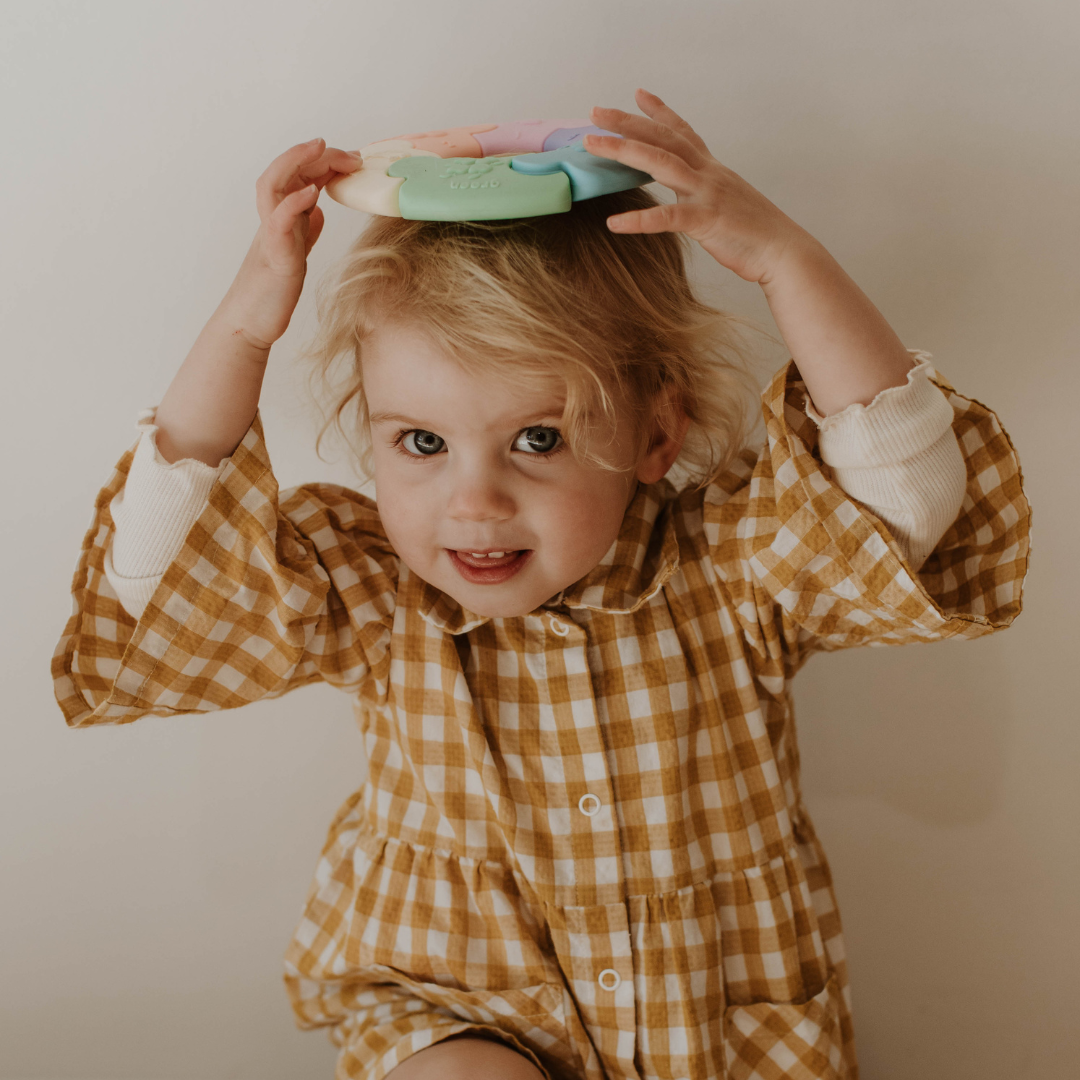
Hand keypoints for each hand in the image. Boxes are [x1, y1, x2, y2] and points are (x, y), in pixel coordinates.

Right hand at [220, 138, 362, 349]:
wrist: (250, 324)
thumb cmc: (270, 293)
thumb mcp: (296, 255)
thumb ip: (304, 231)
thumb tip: (317, 211)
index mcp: (282, 220)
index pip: (299, 176)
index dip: (323, 161)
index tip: (351, 158)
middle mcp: (273, 221)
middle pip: (287, 172)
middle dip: (317, 155)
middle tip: (350, 154)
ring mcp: (271, 237)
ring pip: (272, 185)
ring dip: (295, 162)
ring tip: (320, 148)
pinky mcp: (275, 258)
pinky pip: (279, 222)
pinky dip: (293, 203)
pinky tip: (312, 192)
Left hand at [585, 90, 812, 285]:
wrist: (783, 251)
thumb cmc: (754, 233)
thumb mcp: (726, 202)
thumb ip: (703, 192)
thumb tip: (686, 193)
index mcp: (712, 169)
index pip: (682, 132)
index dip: (660, 112)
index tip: (637, 94)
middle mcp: (708, 173)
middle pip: (663, 138)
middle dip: (628, 122)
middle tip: (596, 112)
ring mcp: (707, 194)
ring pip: (661, 162)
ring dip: (624, 150)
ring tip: (592, 144)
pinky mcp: (706, 221)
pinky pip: (667, 219)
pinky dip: (639, 220)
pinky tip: (614, 224)